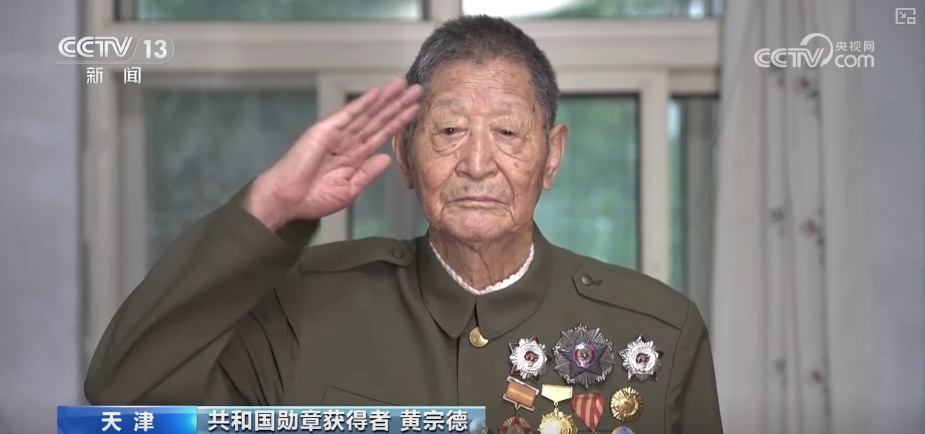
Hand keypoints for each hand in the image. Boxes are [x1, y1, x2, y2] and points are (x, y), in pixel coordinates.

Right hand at [245, 78, 421, 229]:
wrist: (286, 200)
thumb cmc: (312, 199)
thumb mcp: (349, 189)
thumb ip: (368, 173)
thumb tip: (386, 159)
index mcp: (353, 157)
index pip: (381, 134)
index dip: (398, 121)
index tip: (415, 109)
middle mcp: (347, 142)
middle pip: (377, 119)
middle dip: (397, 105)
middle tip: (417, 89)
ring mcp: (336, 134)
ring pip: (366, 113)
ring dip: (385, 99)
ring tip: (402, 86)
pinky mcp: (324, 130)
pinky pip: (348, 114)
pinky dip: (363, 103)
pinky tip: (378, 93)